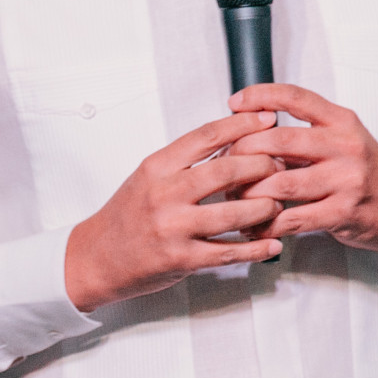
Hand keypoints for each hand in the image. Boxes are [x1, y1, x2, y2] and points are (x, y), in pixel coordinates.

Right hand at [65, 111, 285, 311]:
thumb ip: (185, 161)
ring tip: (277, 203)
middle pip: (226, 170)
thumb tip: (232, 142)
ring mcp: (173, 228)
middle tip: (280, 164)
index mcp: (157, 166)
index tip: (268, 118)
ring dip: (264, 207)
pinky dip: (256, 248)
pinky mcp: (181, 259)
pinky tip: (272, 244)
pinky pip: (228, 252)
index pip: (207, 136)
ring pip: (233, 213)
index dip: (243, 124)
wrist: (96, 257)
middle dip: (262, 165)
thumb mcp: (149, 177)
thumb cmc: (127, 215)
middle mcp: (164, 194)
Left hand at [226, 84, 377, 264]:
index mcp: (342, 121)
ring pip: (281, 182)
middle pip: (279, 139)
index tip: (234, 102)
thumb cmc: (365, 172)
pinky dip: (268, 223)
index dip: (260, 95)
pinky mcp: (343, 212)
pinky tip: (255, 225)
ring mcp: (346, 179)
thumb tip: (250, 129)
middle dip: (243, 151)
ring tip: (234, 196)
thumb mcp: (342, 140)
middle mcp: (346, 145)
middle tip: (226, 162)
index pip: (295, 96)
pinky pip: (294, 218)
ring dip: (250, 191)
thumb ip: (304, 133)